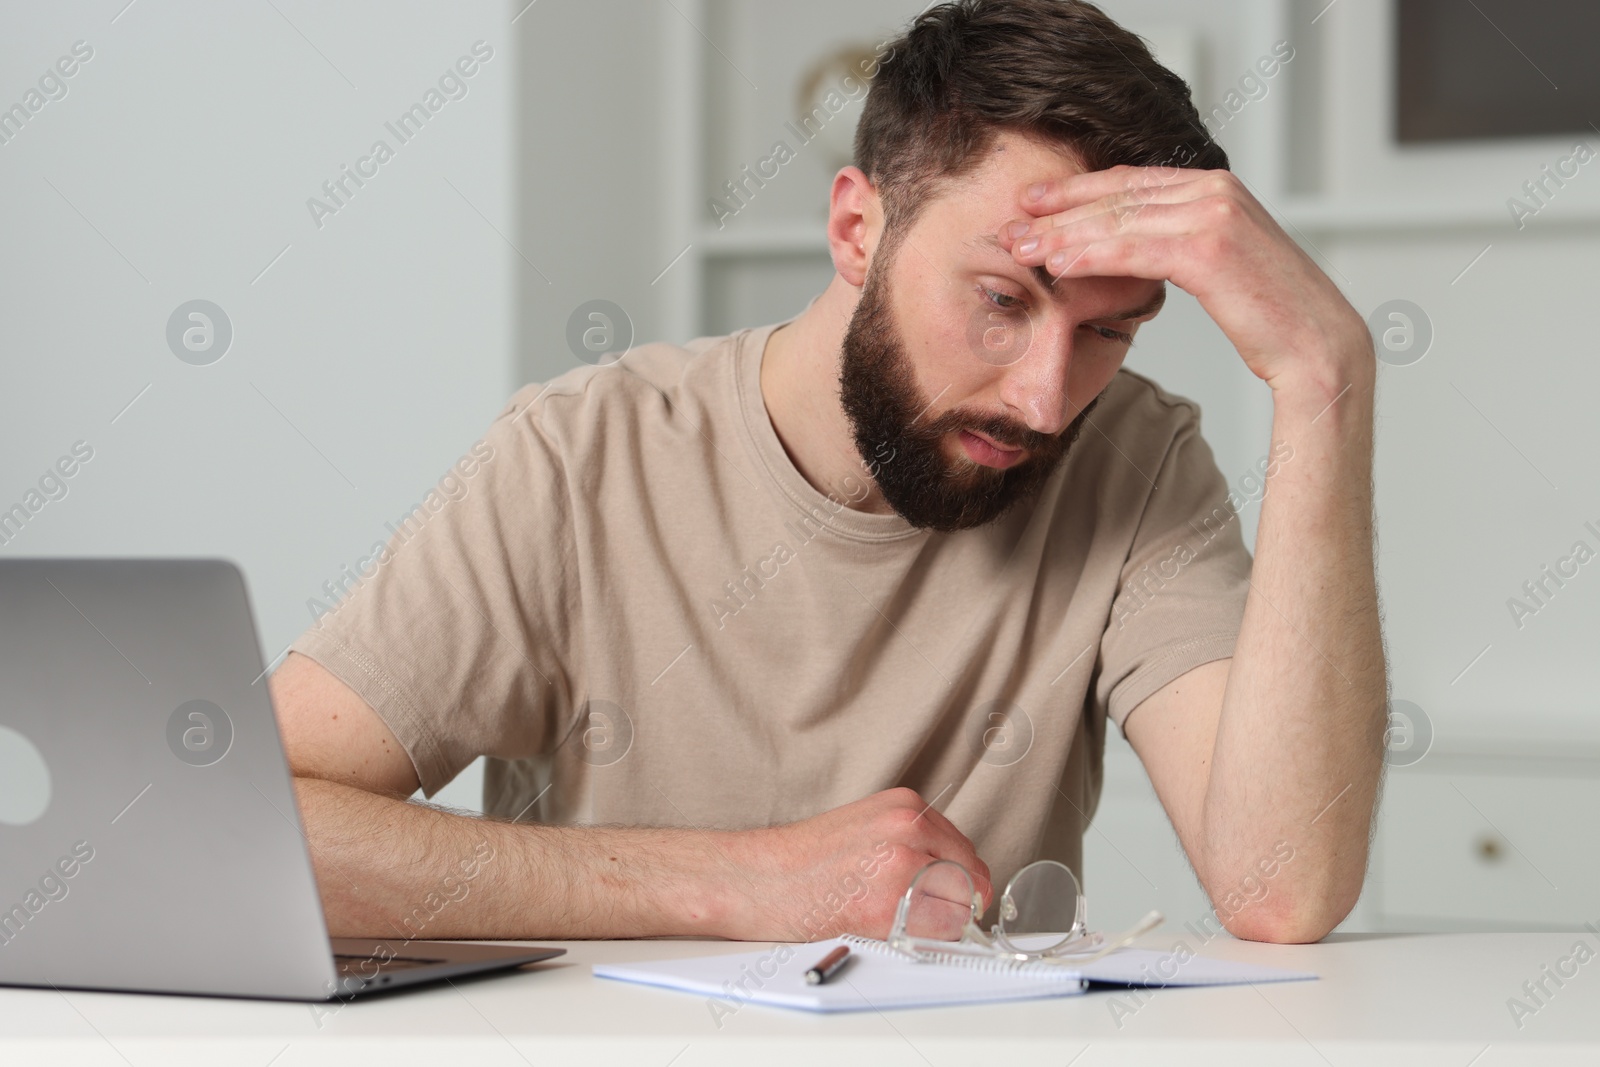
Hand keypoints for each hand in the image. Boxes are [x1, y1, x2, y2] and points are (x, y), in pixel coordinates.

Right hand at [727, 787, 992, 941]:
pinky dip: (926, 940)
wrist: (754, 878)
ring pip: (960, 907)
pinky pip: (940, 931)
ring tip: (898, 922)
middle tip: (924, 917)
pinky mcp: (889, 904)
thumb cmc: (798, 862)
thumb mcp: (863, 829)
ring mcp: (902, 864)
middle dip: (956, 904)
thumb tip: (948, 876)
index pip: (965, 851)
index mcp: (903, 806)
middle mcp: (908, 827)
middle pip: (972, 878)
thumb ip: (908, 843)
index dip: (961, 883)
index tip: (953, 899)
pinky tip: (889, 931)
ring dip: (940, 923)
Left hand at [998, 166, 1373, 391]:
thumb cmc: (1271, 317)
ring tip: (1019, 247)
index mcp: (1216, 188)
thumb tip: (1140, 251)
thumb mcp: (1222, 267)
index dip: (1078, 190)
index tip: (1035, 203)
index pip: (1131, 182)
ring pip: (1119, 220)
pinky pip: (1133, 249)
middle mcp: (1215, 190)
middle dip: (1059, 209)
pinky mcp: (1209, 249)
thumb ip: (1183, 244)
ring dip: (1063, 233)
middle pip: (1118, 195)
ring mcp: (1214, 214)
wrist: (1318, 345)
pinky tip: (1057, 264)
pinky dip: (1090, 255)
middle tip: (1011, 222)